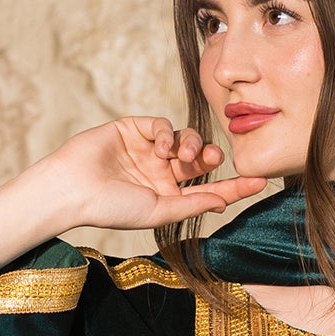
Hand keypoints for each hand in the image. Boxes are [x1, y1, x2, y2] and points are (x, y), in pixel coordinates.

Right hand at [0, 116, 266, 265]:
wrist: (74, 189)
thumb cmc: (112, 208)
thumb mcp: (158, 211)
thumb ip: (192, 203)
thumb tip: (225, 202)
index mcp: (169, 195)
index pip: (208, 189)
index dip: (234, 186)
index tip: (260, 182)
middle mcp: (162, 171)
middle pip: (200, 160)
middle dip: (211, 158)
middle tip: (215, 160)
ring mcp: (148, 149)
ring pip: (184, 138)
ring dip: (191, 145)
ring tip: (185, 156)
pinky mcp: (133, 128)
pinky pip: (162, 124)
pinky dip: (167, 133)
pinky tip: (162, 146)